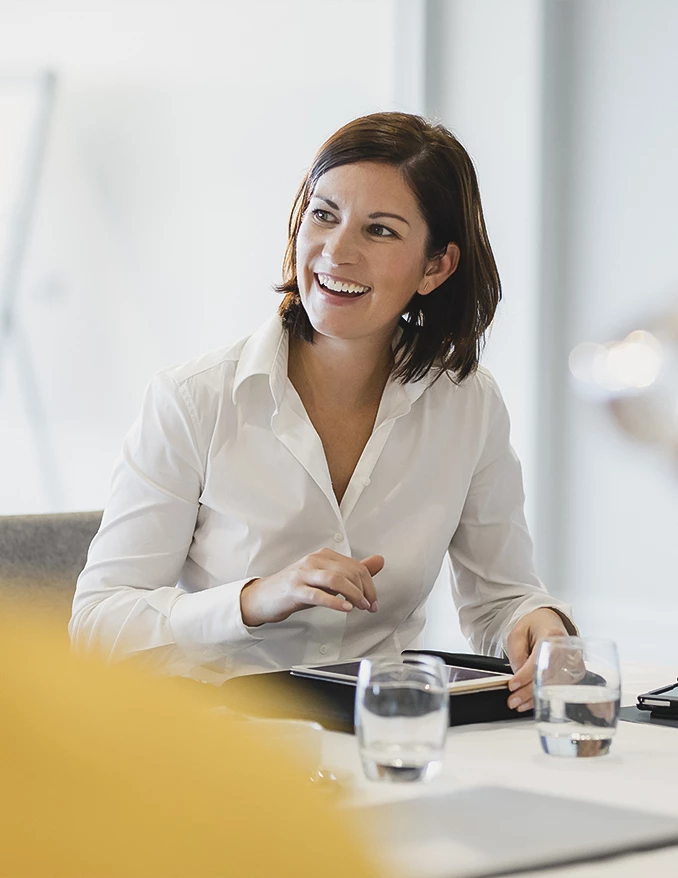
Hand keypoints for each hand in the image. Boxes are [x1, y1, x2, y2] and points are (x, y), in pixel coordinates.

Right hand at [240, 548, 383, 626]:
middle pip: (349, 572)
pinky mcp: (295, 589)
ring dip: (353, 595)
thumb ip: (352, 571)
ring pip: (336, 579)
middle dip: (364, 591)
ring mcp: (303, 574)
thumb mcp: (326, 579)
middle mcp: (314, 560)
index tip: (373, 600)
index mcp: (323, 555)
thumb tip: (379, 561)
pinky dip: (334, 602)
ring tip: (360, 607)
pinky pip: (318, 594)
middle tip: (370, 606)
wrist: (264, 597)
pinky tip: (345, 608)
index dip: (369, 584)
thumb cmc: (296, 588)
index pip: (355, 566)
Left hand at [505, 608, 569, 711]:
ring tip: (518, 704)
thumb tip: (518, 676)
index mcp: (552, 635)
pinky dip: (542, 696)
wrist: (549, 622)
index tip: (512, 685)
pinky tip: (530, 702)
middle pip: (546, 676)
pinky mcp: (570, 671)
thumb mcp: (517, 634)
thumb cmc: (534, 626)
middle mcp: (565, 650)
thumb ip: (517, 654)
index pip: (538, 660)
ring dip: (534, 698)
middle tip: (513, 701)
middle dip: (528, 692)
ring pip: (551, 686)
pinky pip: (555, 687)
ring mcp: (570, 662)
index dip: (524, 675)